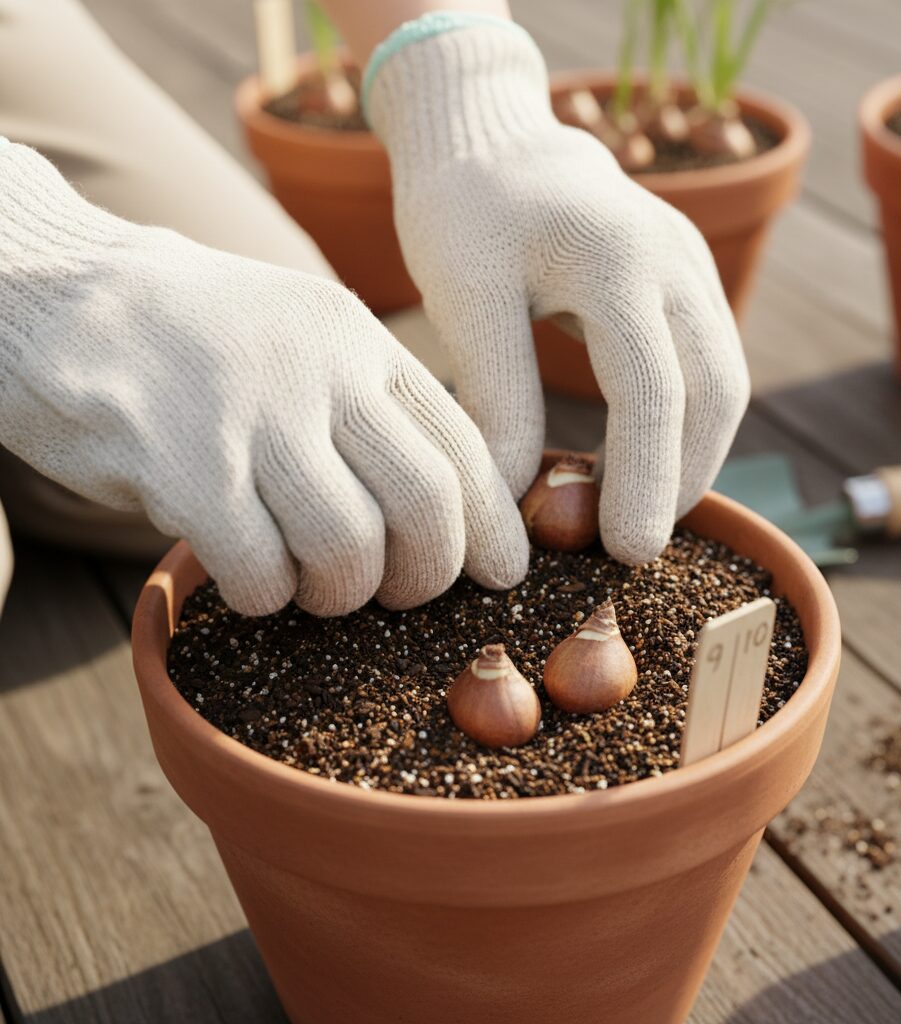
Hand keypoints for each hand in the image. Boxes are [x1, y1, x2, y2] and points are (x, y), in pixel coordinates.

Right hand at [0, 142, 527, 614]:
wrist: (55, 290)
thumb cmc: (193, 338)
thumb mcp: (302, 338)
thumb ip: (369, 408)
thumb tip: (443, 510)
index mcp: (359, 341)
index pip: (465, 446)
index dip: (493, 527)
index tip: (501, 575)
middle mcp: (320, 372)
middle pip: (426, 505)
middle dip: (426, 576)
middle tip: (398, 595)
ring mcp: (252, 416)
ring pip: (348, 548)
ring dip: (340, 595)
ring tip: (311, 586)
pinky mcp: (184, 466)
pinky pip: (260, 570)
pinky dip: (266, 596)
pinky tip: (246, 575)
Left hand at [368, 17, 749, 564]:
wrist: (494, 139)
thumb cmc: (463, 210)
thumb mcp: (463, 295)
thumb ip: (497, 394)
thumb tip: (515, 499)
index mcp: (616, 258)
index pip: (652, 391)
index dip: (646, 480)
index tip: (627, 551)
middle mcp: (675, 259)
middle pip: (714, 394)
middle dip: (682, 479)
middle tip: (633, 547)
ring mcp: (692, 264)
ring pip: (724, 384)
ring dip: (691, 457)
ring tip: (638, 513)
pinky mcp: (687, 277)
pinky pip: (709, 363)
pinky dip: (685, 423)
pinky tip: (644, 462)